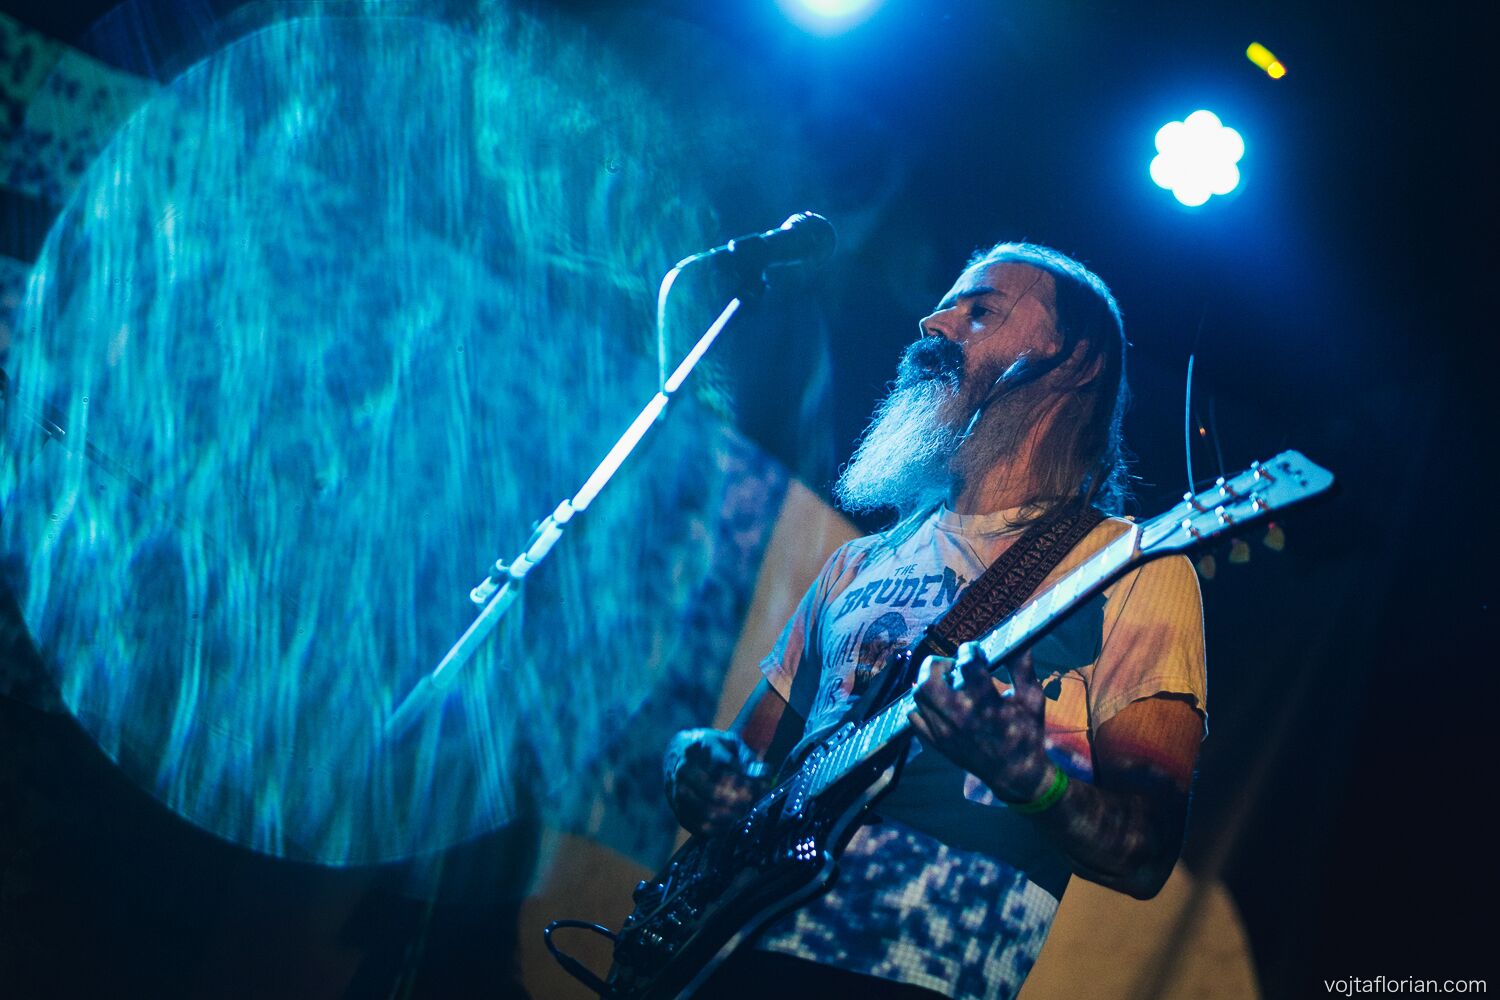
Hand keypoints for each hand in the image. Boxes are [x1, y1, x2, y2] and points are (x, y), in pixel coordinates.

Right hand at [662, 728, 766, 836]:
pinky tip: (729, 825)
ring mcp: (677, 790)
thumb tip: (764, 777)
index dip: (744, 781)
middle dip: (736, 801)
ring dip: (728, 816)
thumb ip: (748, 759)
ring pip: (704, 810)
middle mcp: (685, 769)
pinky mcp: (676, 808)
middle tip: (750, 803)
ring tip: (742, 814)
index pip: (725, 767)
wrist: (676, 753)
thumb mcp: (730, 743)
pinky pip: (696, 825)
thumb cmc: (710, 748)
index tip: (756, 788)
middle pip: (712, 791)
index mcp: (701, 748)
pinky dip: (716, 829)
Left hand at [908, 649, 1055, 804]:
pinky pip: (915, 717)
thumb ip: (1022, 667)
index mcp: (986, 703)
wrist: (1015, 773)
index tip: (975, 650)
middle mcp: (960, 716)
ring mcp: (944, 731)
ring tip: (946, 683)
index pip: (966, 664)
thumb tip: (1019, 639)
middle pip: (930, 677)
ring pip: (919, 695)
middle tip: (954, 666)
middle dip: (940, 663)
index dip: (969, 650)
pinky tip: (939, 703)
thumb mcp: (1031, 699)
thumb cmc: (1026, 733)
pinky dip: (922, 705)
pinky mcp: (937, 742)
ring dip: (929, 681)